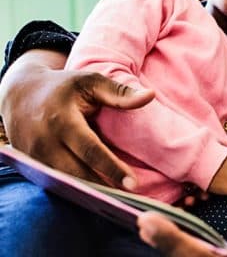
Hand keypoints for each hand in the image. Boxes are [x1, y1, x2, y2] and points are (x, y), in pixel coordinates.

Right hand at [0, 49, 154, 187]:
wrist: (19, 93)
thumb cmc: (63, 87)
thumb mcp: (90, 82)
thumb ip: (119, 92)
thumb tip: (150, 96)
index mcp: (62, 120)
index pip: (90, 150)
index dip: (111, 168)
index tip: (133, 183)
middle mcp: (45, 142)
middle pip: (76, 173)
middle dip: (102, 187)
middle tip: (129, 198)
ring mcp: (33, 156)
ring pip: (64, 181)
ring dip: (89, 192)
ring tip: (116, 200)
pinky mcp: (29, 164)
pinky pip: (54, 181)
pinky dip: (74, 189)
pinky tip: (95, 194)